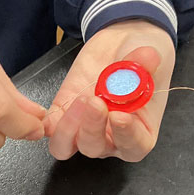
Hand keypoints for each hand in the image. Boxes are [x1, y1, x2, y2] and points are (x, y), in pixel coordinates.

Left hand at [45, 20, 174, 161]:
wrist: (121, 46)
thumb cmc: (140, 61)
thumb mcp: (148, 58)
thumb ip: (146, 63)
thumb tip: (148, 57)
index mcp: (139, 131)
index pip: (133, 146)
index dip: (126, 135)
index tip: (120, 116)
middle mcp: (109, 137)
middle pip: (94, 148)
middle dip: (92, 127)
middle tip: (96, 101)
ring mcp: (83, 127)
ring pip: (66, 146)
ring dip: (69, 126)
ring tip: (81, 97)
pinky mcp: (63, 113)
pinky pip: (48, 128)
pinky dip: (45, 122)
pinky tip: (49, 108)